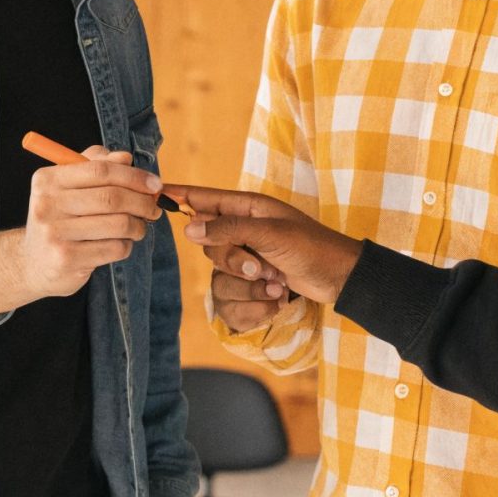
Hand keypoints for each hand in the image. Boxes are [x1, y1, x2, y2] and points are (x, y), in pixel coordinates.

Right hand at [0, 147, 162, 317]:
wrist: (34, 263)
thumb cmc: (60, 218)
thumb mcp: (69, 187)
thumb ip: (95, 165)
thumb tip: (124, 157)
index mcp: (47, 180)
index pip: (100, 170)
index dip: (133, 176)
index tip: (154, 184)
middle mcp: (46, 204)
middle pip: (111, 197)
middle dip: (142, 202)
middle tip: (154, 208)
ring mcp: (54, 233)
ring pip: (117, 224)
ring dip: (138, 226)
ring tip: (138, 227)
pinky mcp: (66, 259)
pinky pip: (114, 248)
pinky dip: (126, 245)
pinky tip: (120, 244)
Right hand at [168, 183, 359, 303]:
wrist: (340, 281)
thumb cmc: (312, 248)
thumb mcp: (270, 233)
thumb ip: (228, 228)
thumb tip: (189, 227)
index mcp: (246, 209)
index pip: (204, 199)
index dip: (181, 196)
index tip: (157, 193)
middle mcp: (242, 233)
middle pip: (209, 246)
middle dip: (234, 263)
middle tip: (259, 268)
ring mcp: (246, 260)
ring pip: (219, 275)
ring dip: (249, 286)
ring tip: (276, 284)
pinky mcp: (251, 286)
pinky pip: (232, 298)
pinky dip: (255, 304)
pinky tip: (277, 298)